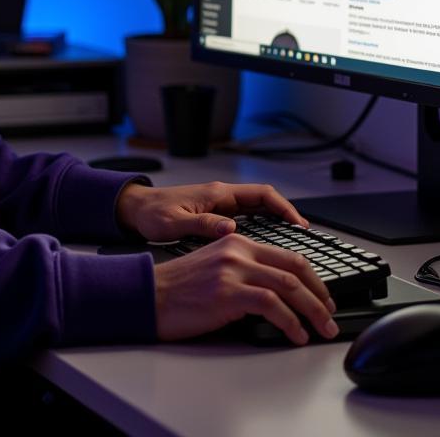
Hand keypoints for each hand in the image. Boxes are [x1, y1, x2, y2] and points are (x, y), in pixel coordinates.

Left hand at [116, 180, 308, 242]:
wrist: (136, 210)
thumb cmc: (152, 213)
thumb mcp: (175, 222)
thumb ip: (202, 224)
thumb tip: (231, 229)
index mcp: (217, 194)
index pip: (261, 194)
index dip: (283, 208)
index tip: (299, 224)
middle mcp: (222, 197)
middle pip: (264, 202)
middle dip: (286, 217)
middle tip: (304, 238)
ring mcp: (219, 205)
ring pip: (257, 211)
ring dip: (276, 223)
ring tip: (292, 245)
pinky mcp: (215, 215)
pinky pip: (246, 219)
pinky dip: (261, 229)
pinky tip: (266, 246)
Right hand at [153, 234, 338, 343]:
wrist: (150, 294)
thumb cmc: (180, 287)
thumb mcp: (216, 265)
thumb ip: (244, 268)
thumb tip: (278, 291)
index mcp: (237, 241)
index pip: (288, 255)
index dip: (313, 278)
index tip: (323, 297)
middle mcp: (238, 250)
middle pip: (295, 268)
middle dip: (321, 294)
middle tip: (330, 315)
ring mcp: (233, 270)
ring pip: (289, 286)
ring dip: (313, 311)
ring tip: (322, 329)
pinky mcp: (227, 293)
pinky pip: (272, 306)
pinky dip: (290, 322)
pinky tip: (296, 335)